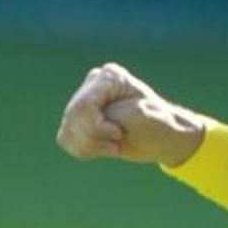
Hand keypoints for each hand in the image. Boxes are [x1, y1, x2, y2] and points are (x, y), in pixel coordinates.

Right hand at [56, 63, 205, 167]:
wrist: (162, 137)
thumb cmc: (157, 124)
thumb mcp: (139, 116)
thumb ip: (109, 113)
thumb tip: (77, 115)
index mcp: (110, 76)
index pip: (84, 106)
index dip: (97, 127)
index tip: (119, 133)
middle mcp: (93, 84)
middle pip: (72, 118)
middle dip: (93, 138)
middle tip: (117, 141)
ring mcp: (84, 101)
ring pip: (67, 130)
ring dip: (90, 147)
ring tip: (113, 146)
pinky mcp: (79, 119)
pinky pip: (65, 139)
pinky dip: (83, 150)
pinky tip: (104, 148)